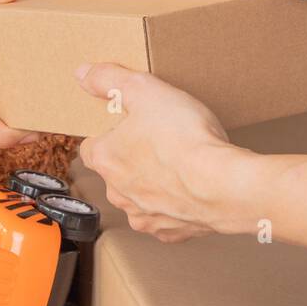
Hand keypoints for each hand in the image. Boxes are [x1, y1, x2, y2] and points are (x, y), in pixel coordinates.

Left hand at [75, 63, 241, 241]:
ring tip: (181, 163)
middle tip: (161, 139)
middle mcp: (118, 193)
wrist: (223, 186)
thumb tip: (83, 73)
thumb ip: (110, 80)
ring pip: (140, 197)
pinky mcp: (170, 232)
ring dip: (153, 183)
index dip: (109, 133)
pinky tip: (194, 187)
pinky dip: (177, 204)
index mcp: (107, 159)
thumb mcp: (145, 90)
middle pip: (117, 172)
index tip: (129, 125)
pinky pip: (167, 216)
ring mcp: (144, 215)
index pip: (91, 147)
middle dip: (133, 158)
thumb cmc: (185, 139)